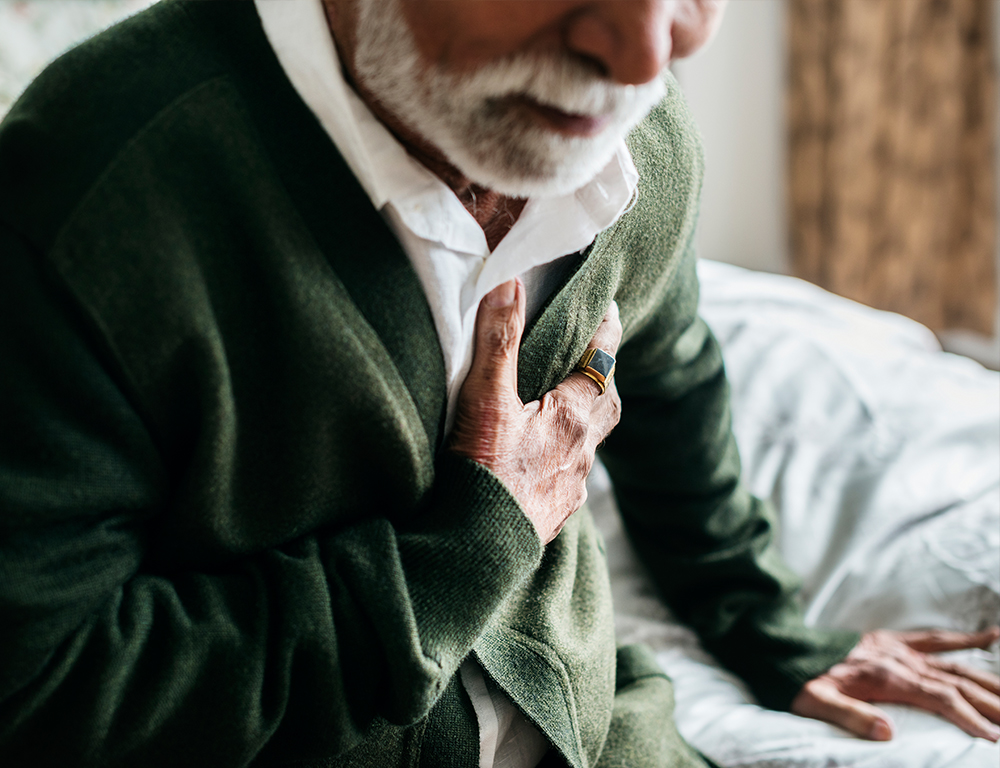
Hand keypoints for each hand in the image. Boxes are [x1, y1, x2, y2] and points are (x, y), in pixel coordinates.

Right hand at [450, 278, 622, 543]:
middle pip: (605, 403)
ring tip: (560, 406)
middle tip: (590, 356)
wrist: (476, 551)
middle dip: (601, 376)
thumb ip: (498, 341)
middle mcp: (582, 452)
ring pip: (588, 443)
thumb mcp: (485, 400)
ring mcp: (571, 487)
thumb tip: (510, 283)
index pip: (602, 362)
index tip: (610, 309)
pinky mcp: (554, 514)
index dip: (607, 332)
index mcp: (573, 418)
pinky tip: (540, 462)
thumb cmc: (483, 475)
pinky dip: (562, 457)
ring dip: (580, 419)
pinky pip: (570, 475)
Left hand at [792, 627, 999, 741]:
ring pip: (955, 664)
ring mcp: (899, 649)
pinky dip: (966, 638)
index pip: (941, 698)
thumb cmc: (801, 679)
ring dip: (989, 680)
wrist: (786, 646)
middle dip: (992, 703)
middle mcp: (899, 660)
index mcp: (885, 676)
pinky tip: (994, 636)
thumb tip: (888, 733)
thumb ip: (850, 717)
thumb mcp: (817, 702)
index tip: (994, 738)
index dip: (970, 718)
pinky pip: (936, 639)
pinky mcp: (893, 640)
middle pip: (958, 682)